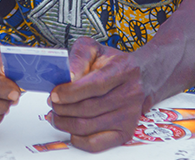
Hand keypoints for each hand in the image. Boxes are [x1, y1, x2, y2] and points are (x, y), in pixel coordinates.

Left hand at [47, 37, 147, 151]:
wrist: (142, 76)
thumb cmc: (114, 63)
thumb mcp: (95, 49)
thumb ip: (79, 57)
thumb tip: (68, 77)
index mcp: (123, 69)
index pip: (95, 85)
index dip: (71, 92)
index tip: (55, 94)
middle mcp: (130, 93)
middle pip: (89, 108)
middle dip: (63, 108)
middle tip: (52, 103)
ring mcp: (129, 115)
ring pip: (89, 126)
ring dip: (65, 122)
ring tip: (56, 114)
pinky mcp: (126, 131)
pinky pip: (97, 143)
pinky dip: (78, 139)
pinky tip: (70, 129)